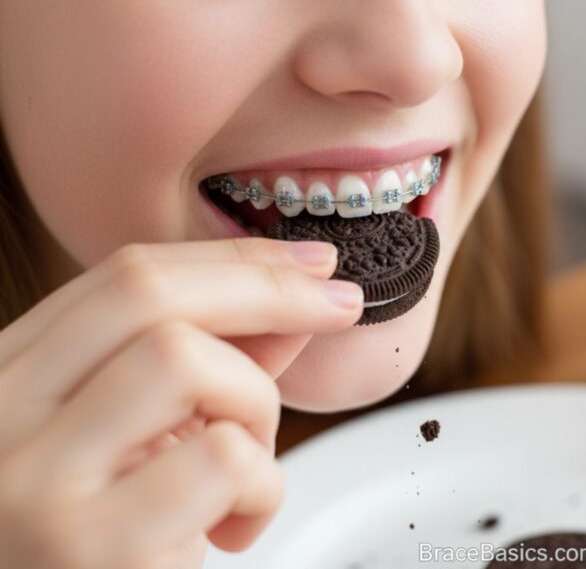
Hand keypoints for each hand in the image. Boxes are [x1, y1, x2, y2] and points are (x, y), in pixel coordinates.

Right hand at [0, 238, 361, 568]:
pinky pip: (224, 460)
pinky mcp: (91, 543)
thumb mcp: (136, 441)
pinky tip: (235, 529)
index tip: (310, 262)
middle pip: (148, 294)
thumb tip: (294, 302)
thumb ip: (205, 370)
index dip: (231, 259)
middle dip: (269, 289)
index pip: (121, 278)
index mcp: (8, 380)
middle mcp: (0, 416)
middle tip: (339, 305)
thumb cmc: (96, 548)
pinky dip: (263, 488)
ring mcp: (35, 480)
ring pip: (187, 361)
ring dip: (256, 407)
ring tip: (247, 475)